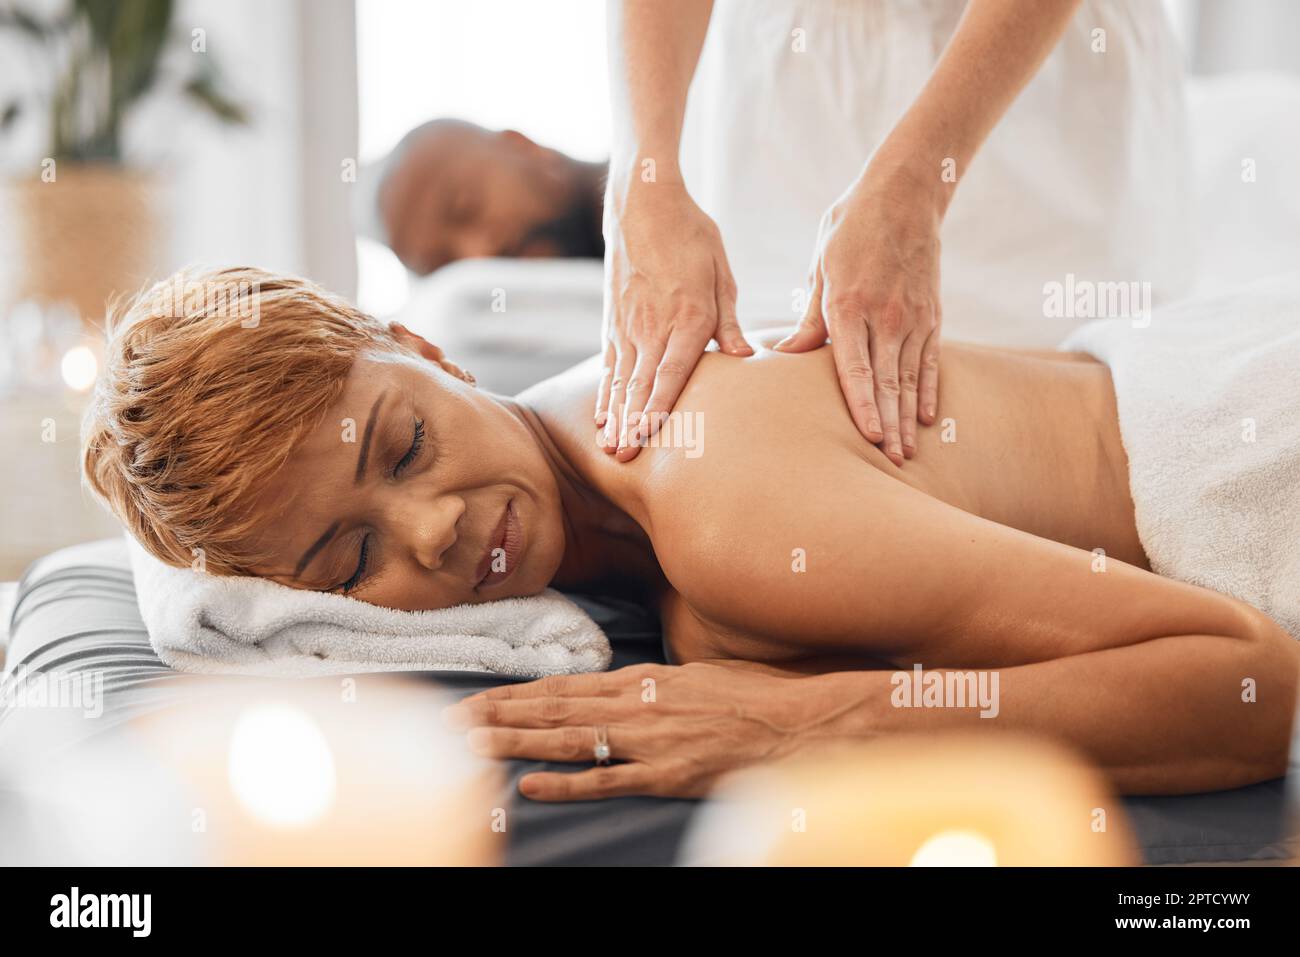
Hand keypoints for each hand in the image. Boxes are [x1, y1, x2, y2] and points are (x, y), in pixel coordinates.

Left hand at [441, 662, 809, 800]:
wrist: (798, 720)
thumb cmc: (753, 696)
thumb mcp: (696, 675)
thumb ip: (653, 684)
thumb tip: (623, 687)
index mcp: (641, 679)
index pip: (562, 686)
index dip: (514, 694)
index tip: (476, 698)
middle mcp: (636, 704)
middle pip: (552, 710)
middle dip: (497, 715)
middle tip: (450, 720)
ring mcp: (649, 740)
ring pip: (568, 740)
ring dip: (516, 742)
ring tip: (471, 743)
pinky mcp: (666, 773)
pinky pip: (608, 779)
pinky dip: (567, 783)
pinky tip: (530, 785)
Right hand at [600, 178, 752, 461]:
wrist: (643, 204)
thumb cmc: (692, 237)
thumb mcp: (721, 273)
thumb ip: (728, 321)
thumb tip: (743, 356)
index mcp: (685, 317)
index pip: (670, 371)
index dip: (659, 406)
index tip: (650, 435)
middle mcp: (651, 326)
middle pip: (640, 384)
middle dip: (632, 424)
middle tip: (624, 458)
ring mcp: (627, 325)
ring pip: (620, 380)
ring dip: (615, 417)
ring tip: (609, 448)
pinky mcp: (612, 321)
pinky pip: (608, 365)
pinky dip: (605, 393)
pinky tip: (602, 416)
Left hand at [777, 161, 943, 464]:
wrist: (906, 192)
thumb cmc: (850, 228)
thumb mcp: (820, 266)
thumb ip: (809, 317)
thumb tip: (785, 355)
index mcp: (849, 305)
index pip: (856, 368)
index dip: (863, 406)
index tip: (868, 438)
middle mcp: (886, 316)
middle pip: (887, 382)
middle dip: (887, 425)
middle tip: (889, 464)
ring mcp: (914, 316)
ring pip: (910, 378)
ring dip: (907, 419)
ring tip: (906, 454)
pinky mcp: (933, 314)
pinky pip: (930, 360)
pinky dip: (929, 390)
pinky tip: (926, 418)